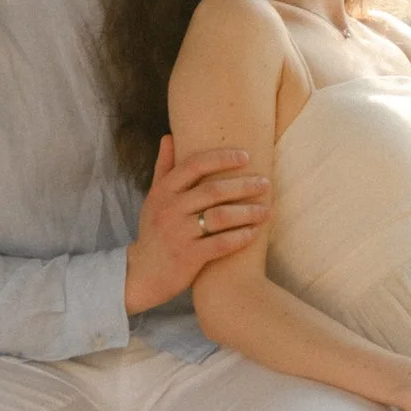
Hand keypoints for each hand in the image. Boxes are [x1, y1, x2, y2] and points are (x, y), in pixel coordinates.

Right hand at [127, 135, 268, 306]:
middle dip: (243, 185)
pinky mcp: (188, 257)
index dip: (222, 158)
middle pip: (213, 190)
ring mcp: (178, 234)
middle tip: (265, 183)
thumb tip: (168, 136)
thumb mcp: (154, 198)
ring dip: (247, 212)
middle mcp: (169, 210)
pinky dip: (240, 237)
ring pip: (220, 217)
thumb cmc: (155, 231)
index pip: (194, 165)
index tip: (246, 156)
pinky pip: (220, 244)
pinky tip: (254, 233)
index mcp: (163, 191)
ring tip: (266, 210)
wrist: (143, 274)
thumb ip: (163, 168)